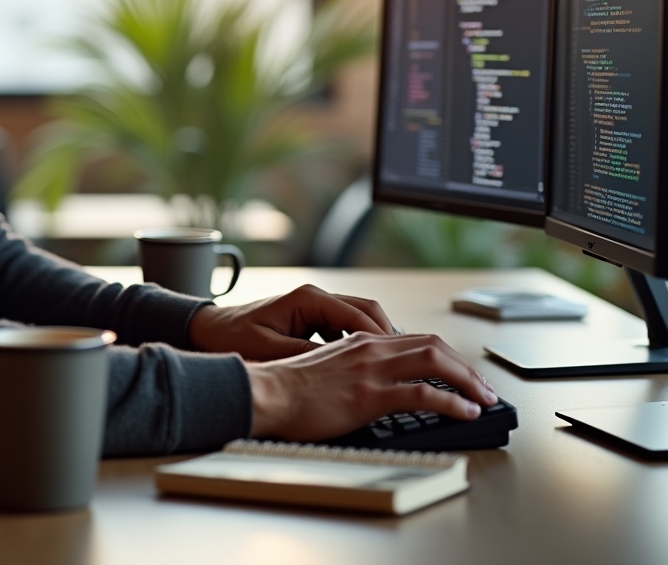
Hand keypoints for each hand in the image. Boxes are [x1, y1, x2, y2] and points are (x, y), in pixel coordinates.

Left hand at [188, 284, 396, 360]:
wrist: (210, 331)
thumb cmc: (234, 339)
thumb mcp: (270, 351)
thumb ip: (306, 355)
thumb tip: (341, 365)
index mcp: (308, 299)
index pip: (359, 315)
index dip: (382, 340)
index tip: (399, 361)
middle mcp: (316, 298)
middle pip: (368, 312)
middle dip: (388, 338)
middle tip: (407, 366)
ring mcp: (316, 307)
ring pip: (360, 320)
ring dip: (376, 342)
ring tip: (393, 369)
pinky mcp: (312, 319)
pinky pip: (346, 329)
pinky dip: (359, 345)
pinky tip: (365, 368)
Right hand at [246, 331, 498, 441]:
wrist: (268, 393)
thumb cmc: (289, 387)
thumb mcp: (328, 367)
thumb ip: (354, 368)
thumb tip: (375, 385)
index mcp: (360, 341)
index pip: (415, 340)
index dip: (445, 355)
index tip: (461, 374)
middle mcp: (370, 348)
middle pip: (433, 345)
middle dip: (465, 366)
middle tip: (483, 387)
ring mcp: (372, 370)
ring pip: (434, 362)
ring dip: (468, 380)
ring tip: (484, 399)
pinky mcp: (370, 395)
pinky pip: (423, 394)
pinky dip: (453, 402)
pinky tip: (466, 412)